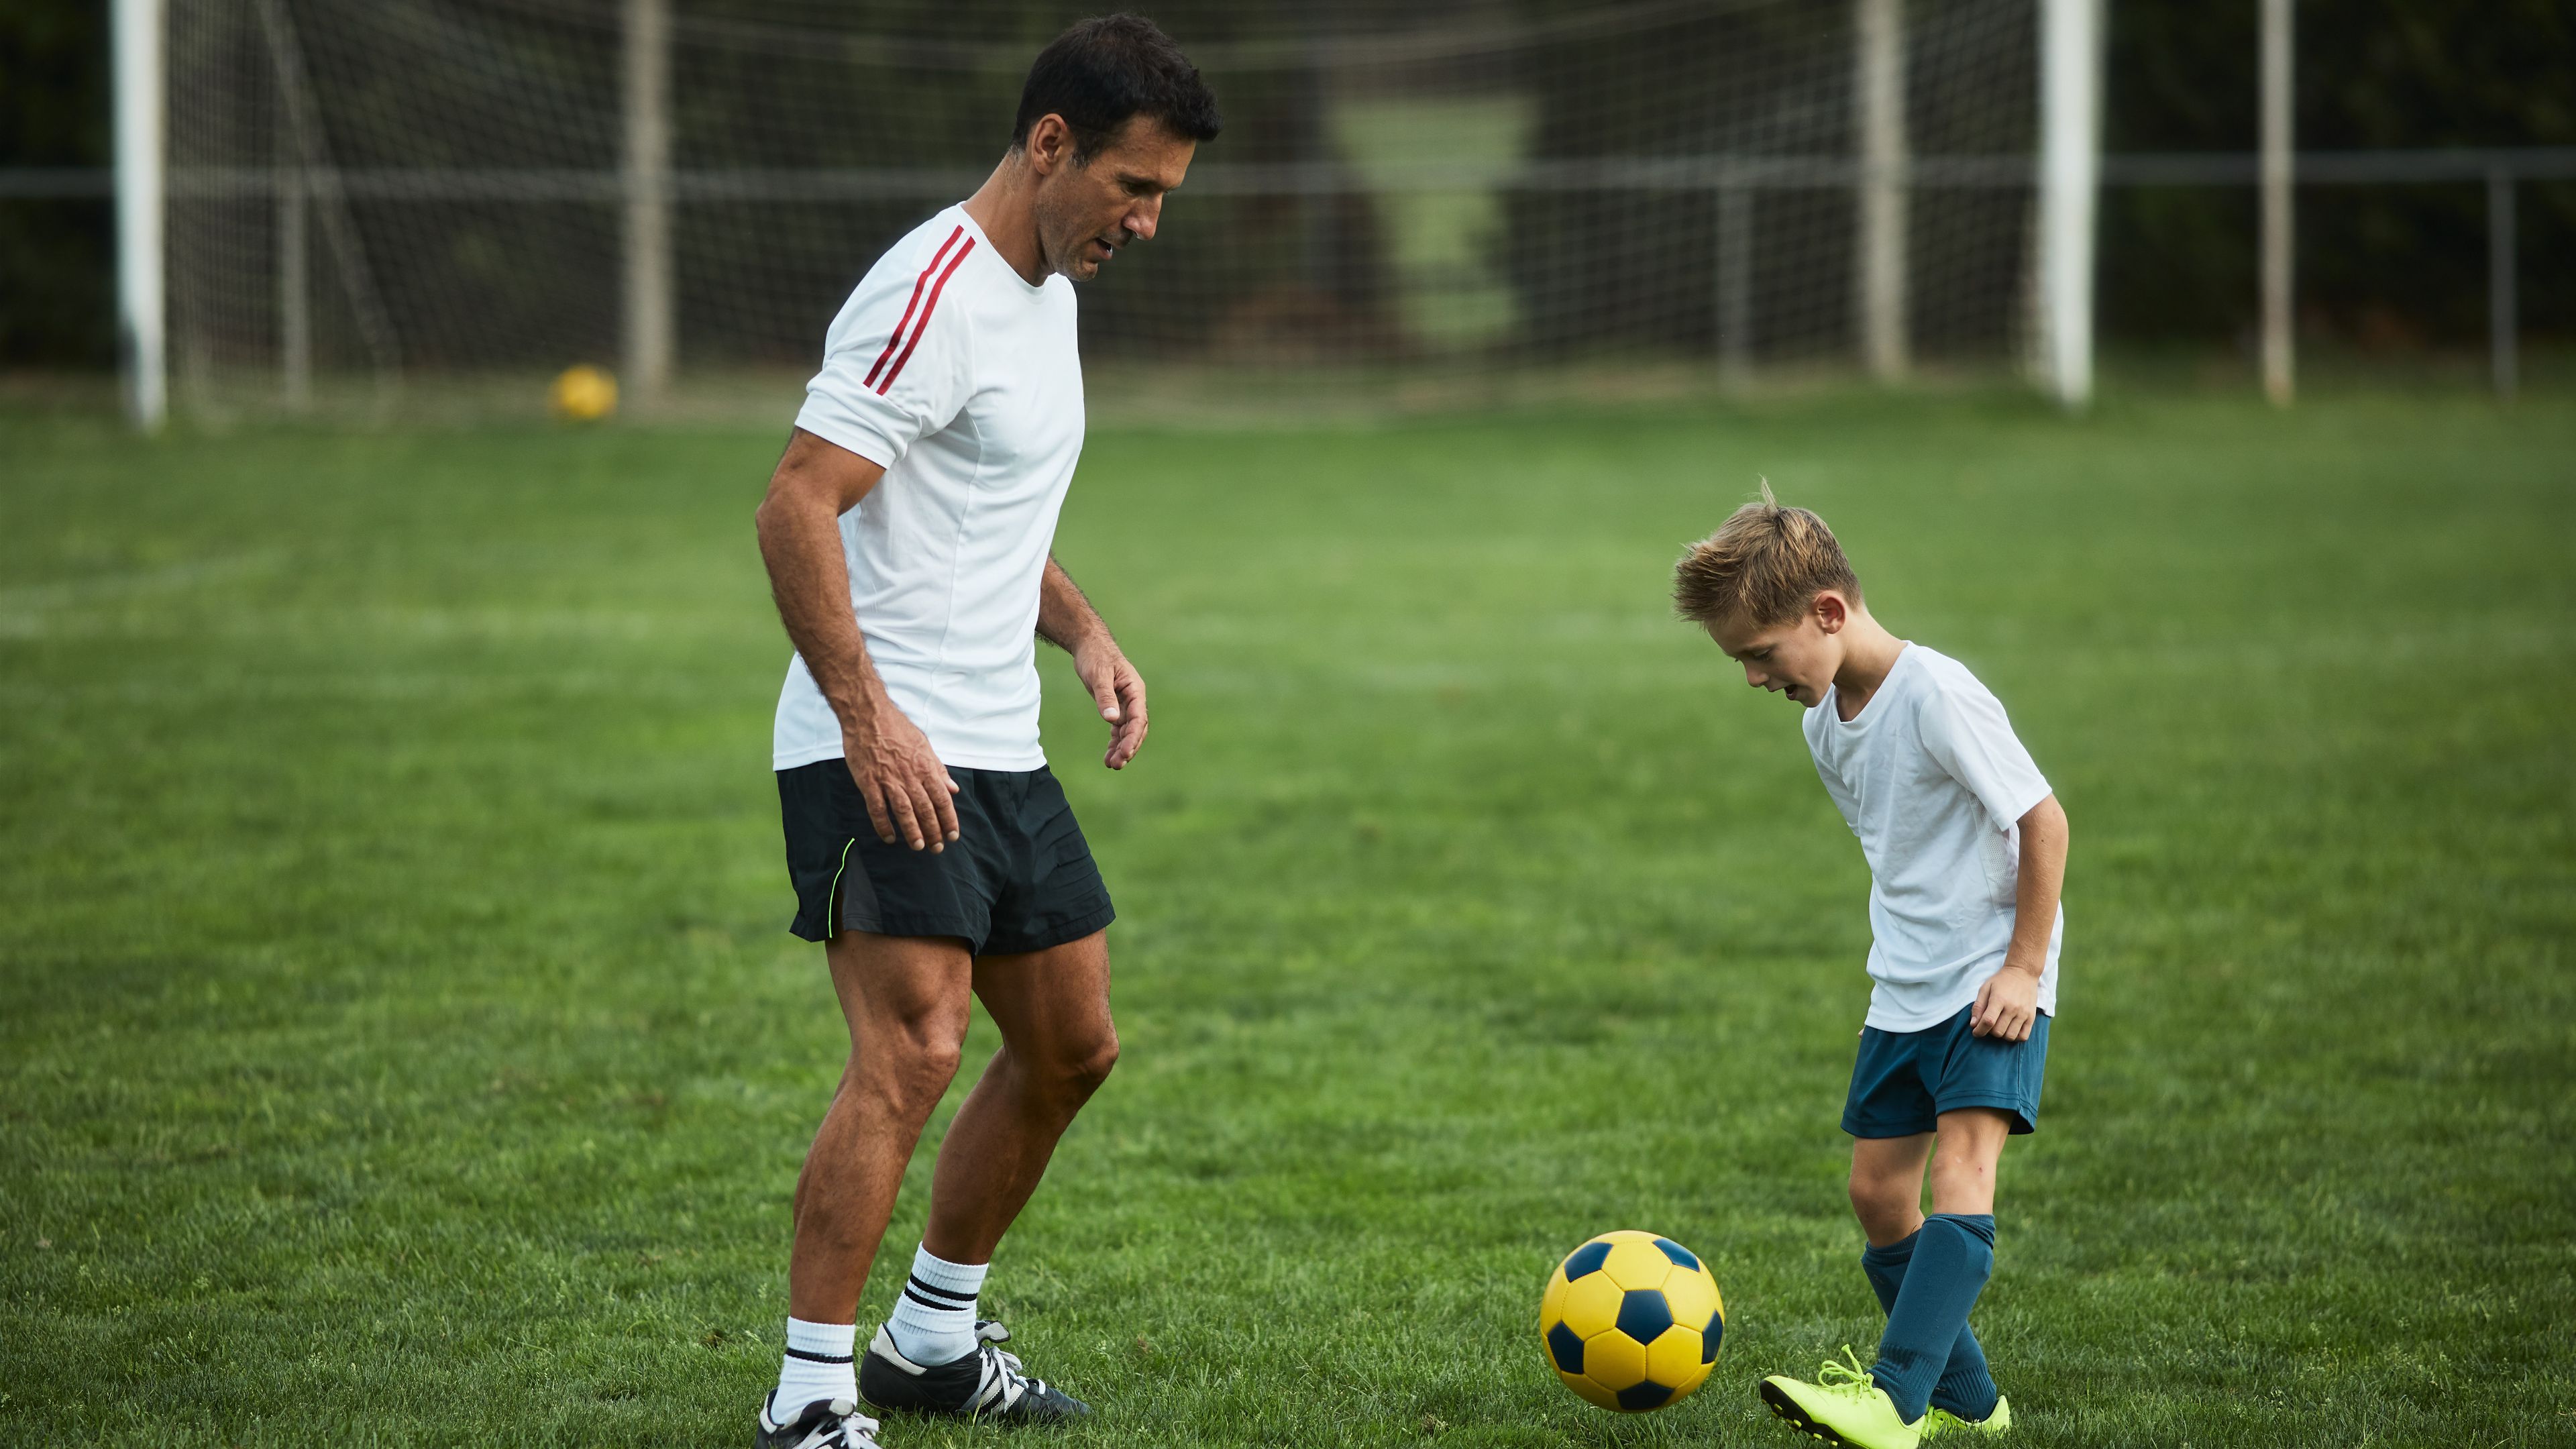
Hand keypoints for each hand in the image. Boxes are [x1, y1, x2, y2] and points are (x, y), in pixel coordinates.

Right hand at [842, 701, 958, 850]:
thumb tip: (953, 788)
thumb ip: (939, 769)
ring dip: (913, 832)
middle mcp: (909, 776)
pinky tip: (889, 837)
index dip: (949, 819)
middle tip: (937, 848)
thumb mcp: (924, 745)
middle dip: (933, 831)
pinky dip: (883, 825)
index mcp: (925, 767)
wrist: (867, 715)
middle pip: (925, 809)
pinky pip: (877, 808)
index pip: (942, 799)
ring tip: (918, 847)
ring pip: (904, 812)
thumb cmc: (897, 728)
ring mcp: (888, 780)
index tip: (953, 835)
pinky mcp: (868, 781)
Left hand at [1074, 642, 1147, 769]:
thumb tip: (1111, 720)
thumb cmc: (1096, 656)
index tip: (1124, 753)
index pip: (1138, 719)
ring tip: (1112, 765)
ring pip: (1128, 732)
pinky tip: (1108, 756)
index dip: (1132, 738)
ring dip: (1122, 748)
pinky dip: (1115, 742)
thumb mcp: (1098, 675)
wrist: (1089, 645)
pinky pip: (1118, 729)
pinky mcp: (1115, 707)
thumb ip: (1105, 696)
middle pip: (1136, 729)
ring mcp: (1126, 704)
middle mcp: (1134, 700)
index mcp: (1135, 690)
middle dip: (1129, 747)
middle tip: (1117, 764)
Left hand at [1970, 965, 2038, 1040]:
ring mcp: (2024, 1013)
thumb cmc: (2001, 981)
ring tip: (1999, 1026)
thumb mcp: (1985, 988)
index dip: (1979, 1030)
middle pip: (1998, 1031)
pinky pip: (2023, 1036)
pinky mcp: (2032, 1017)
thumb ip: (1978, 1006)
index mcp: (1999, 999)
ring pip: (2010, 1036)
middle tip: (1989, 1025)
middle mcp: (2013, 1007)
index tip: (1975, 1032)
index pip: (1988, 1021)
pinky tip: (2010, 1029)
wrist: (2023, 973)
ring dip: (2002, 1035)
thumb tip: (1973, 1025)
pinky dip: (2015, 1037)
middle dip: (1989, 1032)